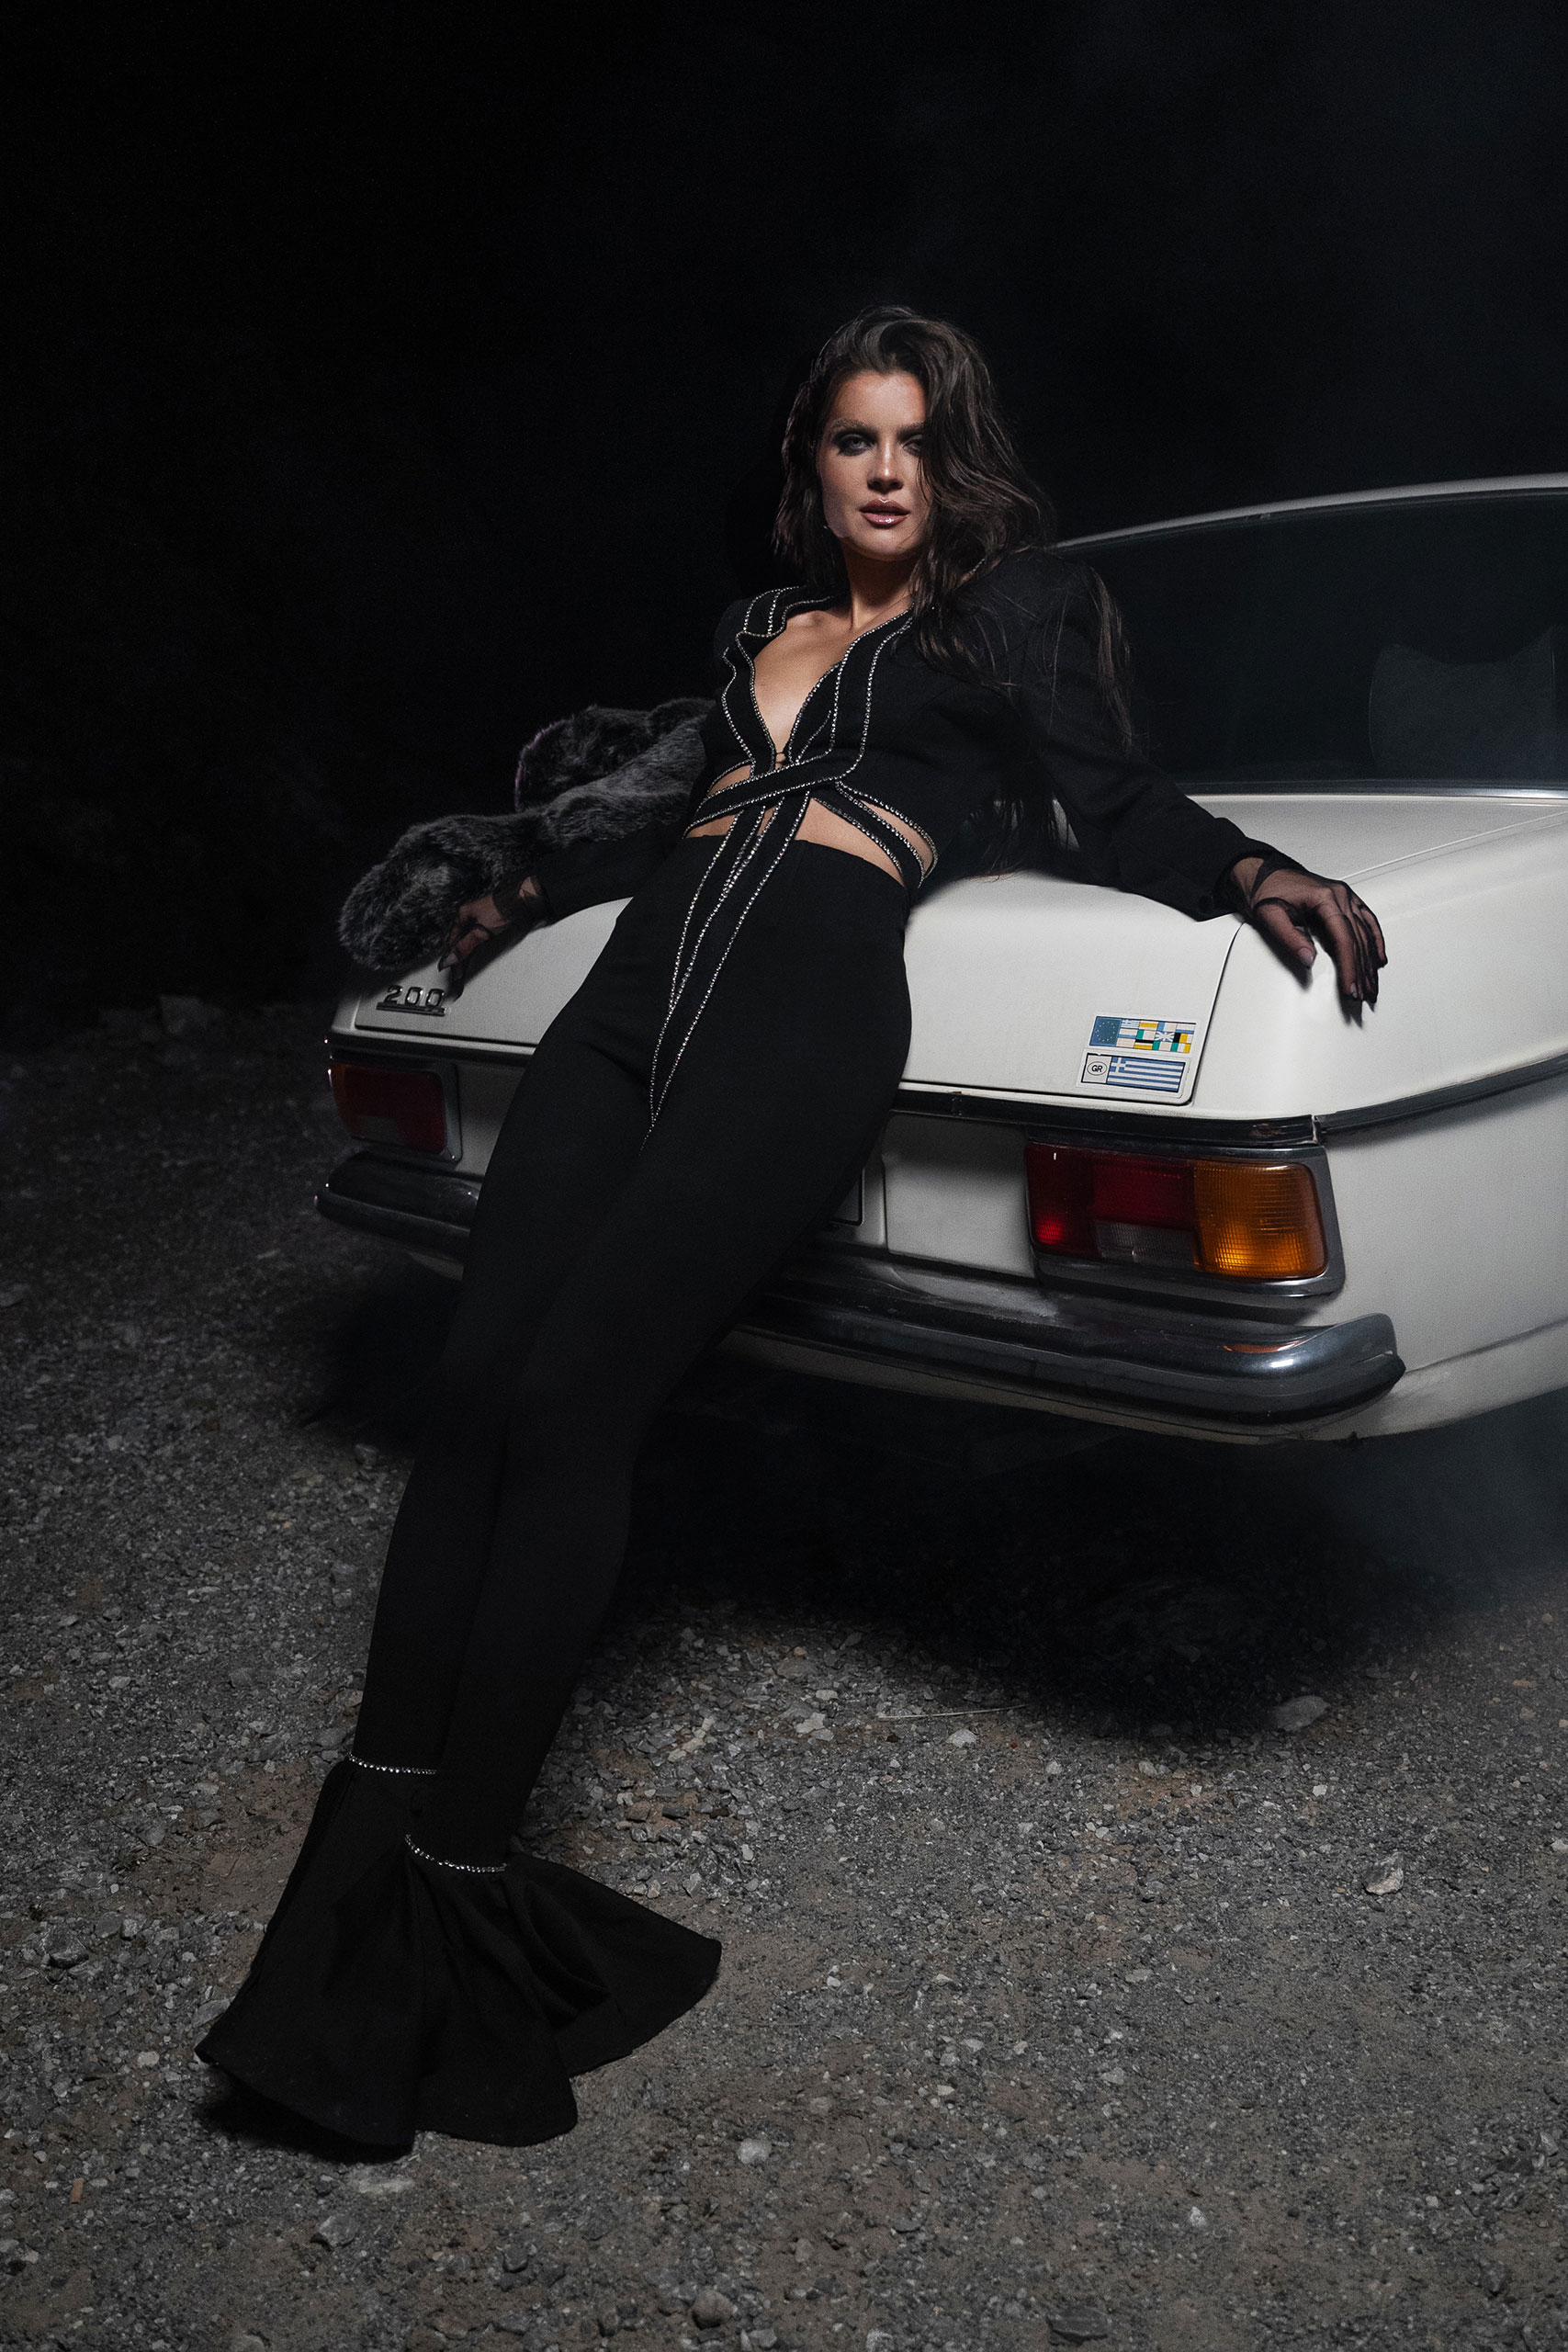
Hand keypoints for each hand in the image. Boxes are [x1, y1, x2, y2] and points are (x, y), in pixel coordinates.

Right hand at [436, 873, 541, 989]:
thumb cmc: (502, 909)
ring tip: (461, 970)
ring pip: (466, 942)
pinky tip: (470, 957)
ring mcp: (478, 922)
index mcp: (462, 915)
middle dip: (456, 958)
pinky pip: (474, 941)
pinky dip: (471, 950)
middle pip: (459, 942)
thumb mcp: (481, 931)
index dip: (451, 956)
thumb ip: (465, 946)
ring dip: (464, 956)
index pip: (452, 941)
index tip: (449, 969)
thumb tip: (451, 958)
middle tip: (456, 974)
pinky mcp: (487, 926)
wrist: (521, 902)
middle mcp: (468, 918)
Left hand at [1228, 854, 1386, 1005]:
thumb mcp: (1270, 916)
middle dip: (1361, 971)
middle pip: (1358, 939)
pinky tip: (1379, 959)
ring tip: (1371, 986)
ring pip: (1365, 933)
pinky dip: (1375, 941)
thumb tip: (1309, 959)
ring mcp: (1345, 897)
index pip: (1343, 938)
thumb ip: (1290, 938)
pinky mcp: (1345, 901)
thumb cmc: (1267, 891)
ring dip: (1370, 962)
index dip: (1349, 965)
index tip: (1350, 986)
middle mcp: (1340, 896)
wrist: (1265, 874)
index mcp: (1324, 898)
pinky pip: (1367, 921)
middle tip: (1362, 994)